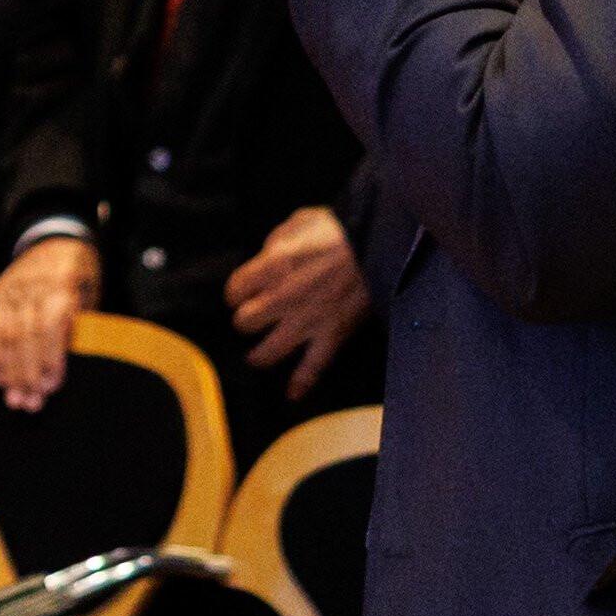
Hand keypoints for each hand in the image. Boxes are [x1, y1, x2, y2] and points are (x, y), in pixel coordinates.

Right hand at [0, 235, 100, 411]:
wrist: (56, 239)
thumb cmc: (81, 274)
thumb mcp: (91, 294)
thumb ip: (82, 324)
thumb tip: (78, 368)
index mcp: (62, 283)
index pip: (51, 324)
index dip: (50, 358)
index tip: (52, 386)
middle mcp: (33, 286)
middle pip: (26, 334)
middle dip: (27, 373)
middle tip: (30, 403)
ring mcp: (11, 289)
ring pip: (6, 334)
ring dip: (10, 371)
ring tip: (14, 398)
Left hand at [226, 207, 371, 401]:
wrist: (380, 242)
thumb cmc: (340, 228)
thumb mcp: (301, 221)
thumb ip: (277, 242)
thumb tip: (266, 256)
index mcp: (274, 266)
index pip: (235, 290)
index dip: (235, 292)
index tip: (241, 293)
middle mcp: (286, 296)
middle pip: (245, 322)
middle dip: (245, 321)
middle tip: (251, 319)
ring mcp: (309, 319)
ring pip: (269, 351)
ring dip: (259, 356)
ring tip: (257, 355)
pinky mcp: (333, 334)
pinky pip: (314, 366)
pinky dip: (302, 383)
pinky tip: (292, 394)